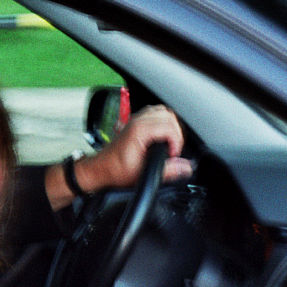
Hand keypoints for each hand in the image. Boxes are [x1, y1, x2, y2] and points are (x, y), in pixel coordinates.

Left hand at [73, 105, 191, 193]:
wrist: (101, 169)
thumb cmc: (116, 170)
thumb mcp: (143, 174)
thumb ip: (167, 170)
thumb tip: (185, 167)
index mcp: (139, 130)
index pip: (169, 126)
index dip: (176, 142)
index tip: (173, 154)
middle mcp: (137, 121)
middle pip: (168, 116)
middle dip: (176, 133)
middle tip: (172, 149)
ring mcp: (136, 119)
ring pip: (163, 112)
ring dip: (171, 126)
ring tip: (169, 143)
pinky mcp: (135, 122)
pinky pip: (154, 114)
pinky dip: (163, 122)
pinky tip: (162, 136)